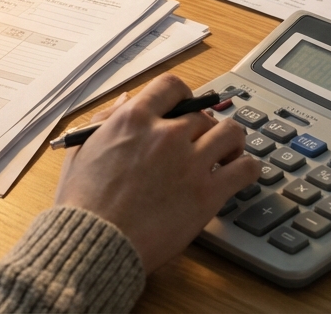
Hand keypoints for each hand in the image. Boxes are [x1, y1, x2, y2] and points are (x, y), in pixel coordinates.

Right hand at [53, 74, 259, 273]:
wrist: (95, 242)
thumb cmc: (83, 203)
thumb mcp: (82, 149)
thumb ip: (104, 119)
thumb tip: (126, 100)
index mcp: (134, 119)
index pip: (172, 87)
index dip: (183, 96)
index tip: (185, 109)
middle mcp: (166, 134)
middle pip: (202, 115)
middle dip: (204, 128)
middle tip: (202, 144)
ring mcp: (190, 162)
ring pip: (231, 133)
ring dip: (231, 142)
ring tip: (227, 155)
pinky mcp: (208, 193)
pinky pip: (246, 168)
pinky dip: (248, 168)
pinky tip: (239, 175)